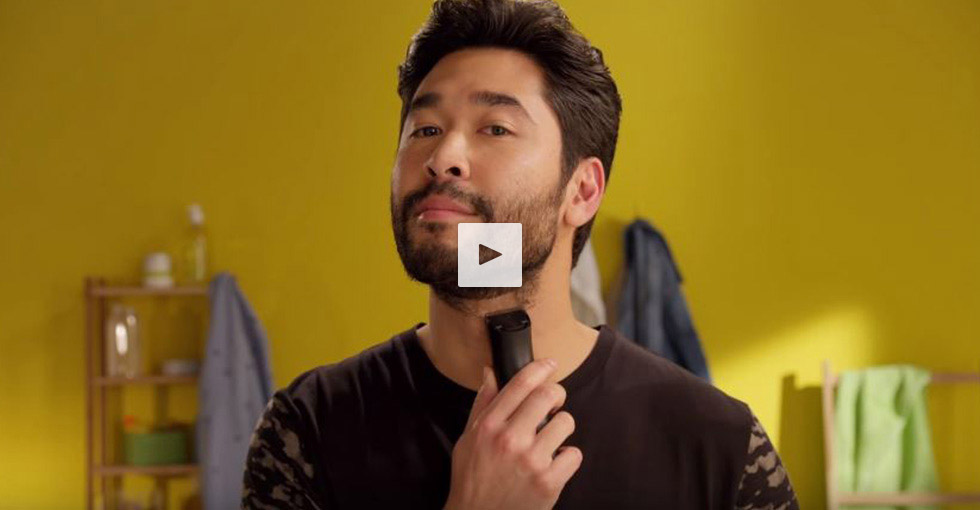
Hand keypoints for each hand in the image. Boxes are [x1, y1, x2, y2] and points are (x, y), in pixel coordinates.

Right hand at [444, 359, 581, 509]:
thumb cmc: (471, 480)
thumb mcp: (467, 439)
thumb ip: (482, 404)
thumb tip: (490, 372)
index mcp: (489, 426)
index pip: (520, 383)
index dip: (540, 368)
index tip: (550, 364)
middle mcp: (510, 440)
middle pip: (548, 396)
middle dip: (557, 394)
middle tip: (554, 403)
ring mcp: (531, 461)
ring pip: (566, 422)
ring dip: (561, 428)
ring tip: (550, 440)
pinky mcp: (549, 482)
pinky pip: (575, 454)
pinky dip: (567, 457)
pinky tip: (554, 463)